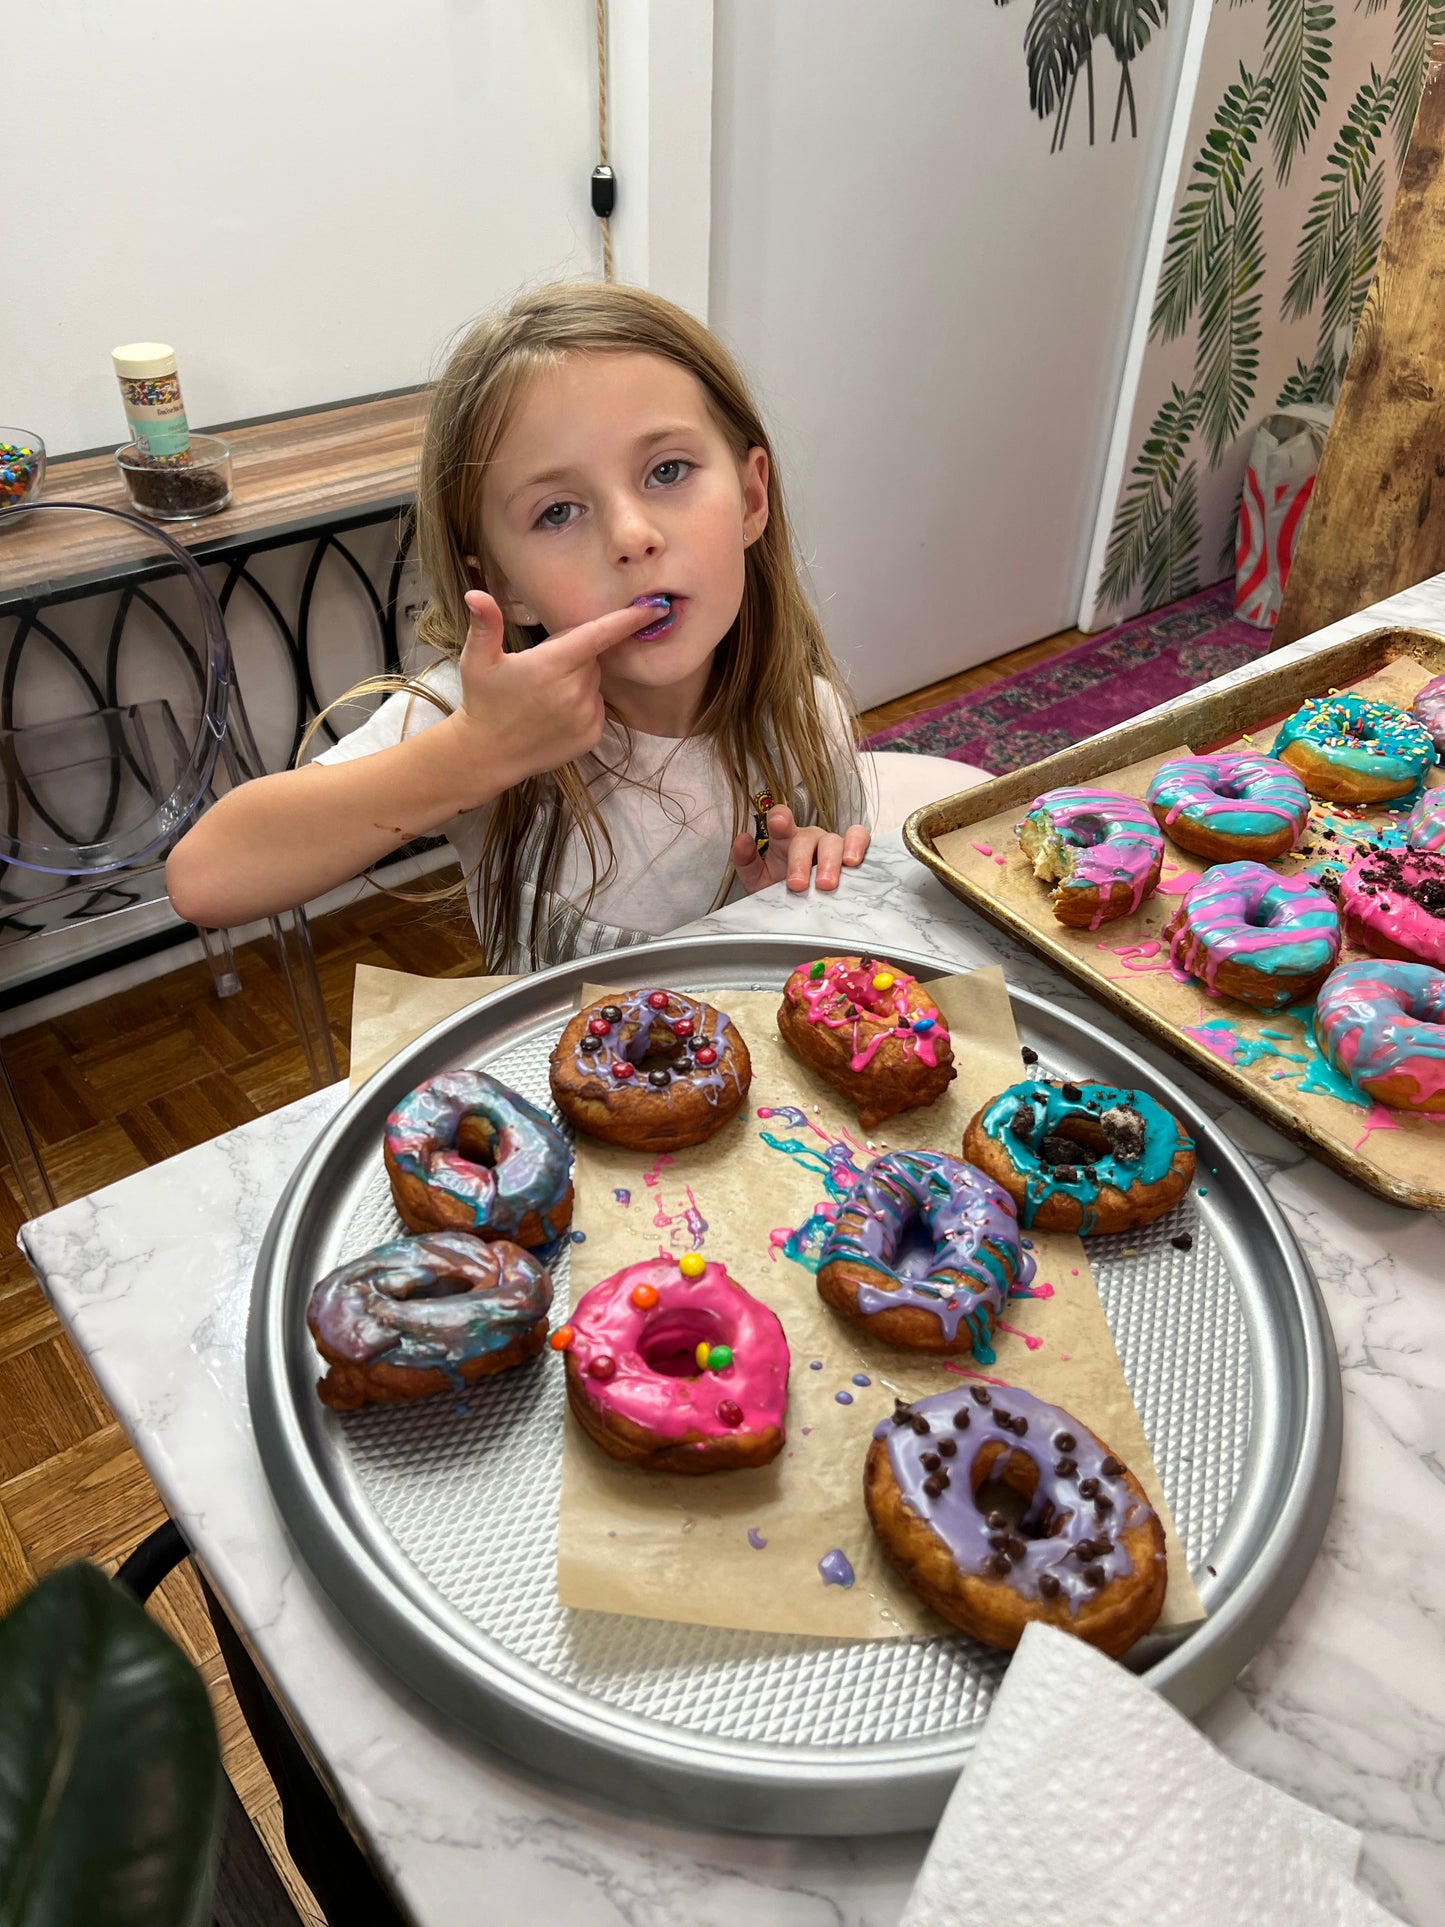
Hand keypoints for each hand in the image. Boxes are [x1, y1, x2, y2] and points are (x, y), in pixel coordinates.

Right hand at [448, 591, 655, 792]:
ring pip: (595, 683)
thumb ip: (485, 624)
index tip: (657, 606)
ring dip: (578, 681)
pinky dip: (583, 704)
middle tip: (543, 669)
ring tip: (545, 695)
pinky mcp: (591, 736)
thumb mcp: (477, 660)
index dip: (629, 619)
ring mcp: (585, 716)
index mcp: (551, 666)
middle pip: (592, 658)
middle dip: (575, 656)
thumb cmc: (483, 701)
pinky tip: (555, 713)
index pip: (599, 635)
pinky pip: (597, 707)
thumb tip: (475, 593)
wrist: (488, 754)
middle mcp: (574, 691)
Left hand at [730, 805, 870, 894]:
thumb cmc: (780, 891)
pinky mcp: (853, 853)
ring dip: (831, 861)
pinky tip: (854, 863)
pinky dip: (858, 846)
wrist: (798, 913)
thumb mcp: (757, 880)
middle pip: (808, 837)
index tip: (779, 825)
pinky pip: (860, 839)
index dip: (781, 818)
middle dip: (801, 861)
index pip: (781, 818)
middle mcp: (809, 838)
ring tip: (826, 883)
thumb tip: (742, 839)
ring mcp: (832, 844)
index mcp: (784, 839)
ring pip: (834, 840)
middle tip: (797, 885)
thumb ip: (745, 861)